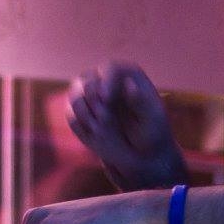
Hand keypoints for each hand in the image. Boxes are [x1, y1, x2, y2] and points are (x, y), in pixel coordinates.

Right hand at [67, 63, 187, 190]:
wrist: (142, 155)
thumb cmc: (153, 134)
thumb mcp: (153, 120)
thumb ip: (141, 102)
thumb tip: (129, 84)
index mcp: (128, 76)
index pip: (109, 69)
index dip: (105, 81)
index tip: (106, 98)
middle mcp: (107, 81)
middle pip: (86, 79)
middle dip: (92, 99)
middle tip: (105, 119)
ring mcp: (92, 96)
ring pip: (75, 94)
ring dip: (84, 112)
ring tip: (101, 128)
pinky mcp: (82, 113)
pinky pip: (70, 113)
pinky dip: (79, 123)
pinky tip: (94, 133)